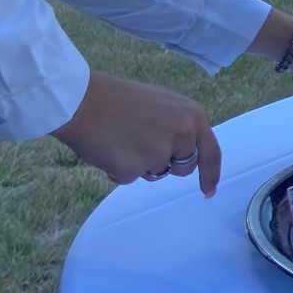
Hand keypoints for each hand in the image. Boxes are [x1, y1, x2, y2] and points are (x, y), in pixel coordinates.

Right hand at [52, 72, 221, 195]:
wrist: (82, 101)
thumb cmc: (120, 100)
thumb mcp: (164, 105)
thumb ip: (179, 127)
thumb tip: (185, 153)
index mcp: (192, 116)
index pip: (211, 152)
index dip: (210, 175)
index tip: (209, 192)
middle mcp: (182, 135)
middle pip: (184, 168)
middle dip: (167, 164)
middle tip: (143, 142)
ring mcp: (159, 153)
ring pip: (155, 173)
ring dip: (140, 164)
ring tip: (122, 138)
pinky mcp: (134, 169)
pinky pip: (130, 178)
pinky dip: (118, 169)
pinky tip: (108, 148)